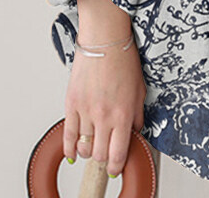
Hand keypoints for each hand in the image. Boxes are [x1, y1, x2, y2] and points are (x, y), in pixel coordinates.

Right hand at [63, 31, 146, 177]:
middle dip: (103, 159)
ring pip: (83, 147)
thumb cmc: (123, 60)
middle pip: (99, 155)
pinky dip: (70, 147)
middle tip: (105, 154)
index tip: (115, 168)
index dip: (116, 166)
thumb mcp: (140, 90)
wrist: (104, 41)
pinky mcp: (71, 104)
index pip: (118, 154)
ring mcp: (85, 111)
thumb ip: (137, 116)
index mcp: (123, 114)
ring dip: (88, 151)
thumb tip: (135, 133)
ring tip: (93, 145)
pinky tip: (74, 150)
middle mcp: (103, 116)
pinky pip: (68, 135)